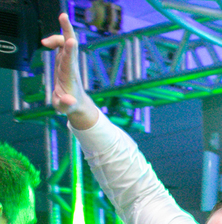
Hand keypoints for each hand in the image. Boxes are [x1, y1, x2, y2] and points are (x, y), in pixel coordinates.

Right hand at [41, 13, 100, 128]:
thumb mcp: (65, 108)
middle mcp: (70, 65)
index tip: (70, 41)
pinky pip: (61, 44)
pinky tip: (45, 43)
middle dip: (67, 30)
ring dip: (56, 34)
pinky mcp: (64, 59)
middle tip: (63, 16)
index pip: (69, 61)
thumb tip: (68, 101)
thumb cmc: (70, 105)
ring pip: (65, 42)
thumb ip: (65, 104)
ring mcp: (68, 61)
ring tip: (44, 42)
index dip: (69, 51)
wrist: (76, 103)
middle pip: (70, 45)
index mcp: (69, 76)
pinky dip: (54, 39)